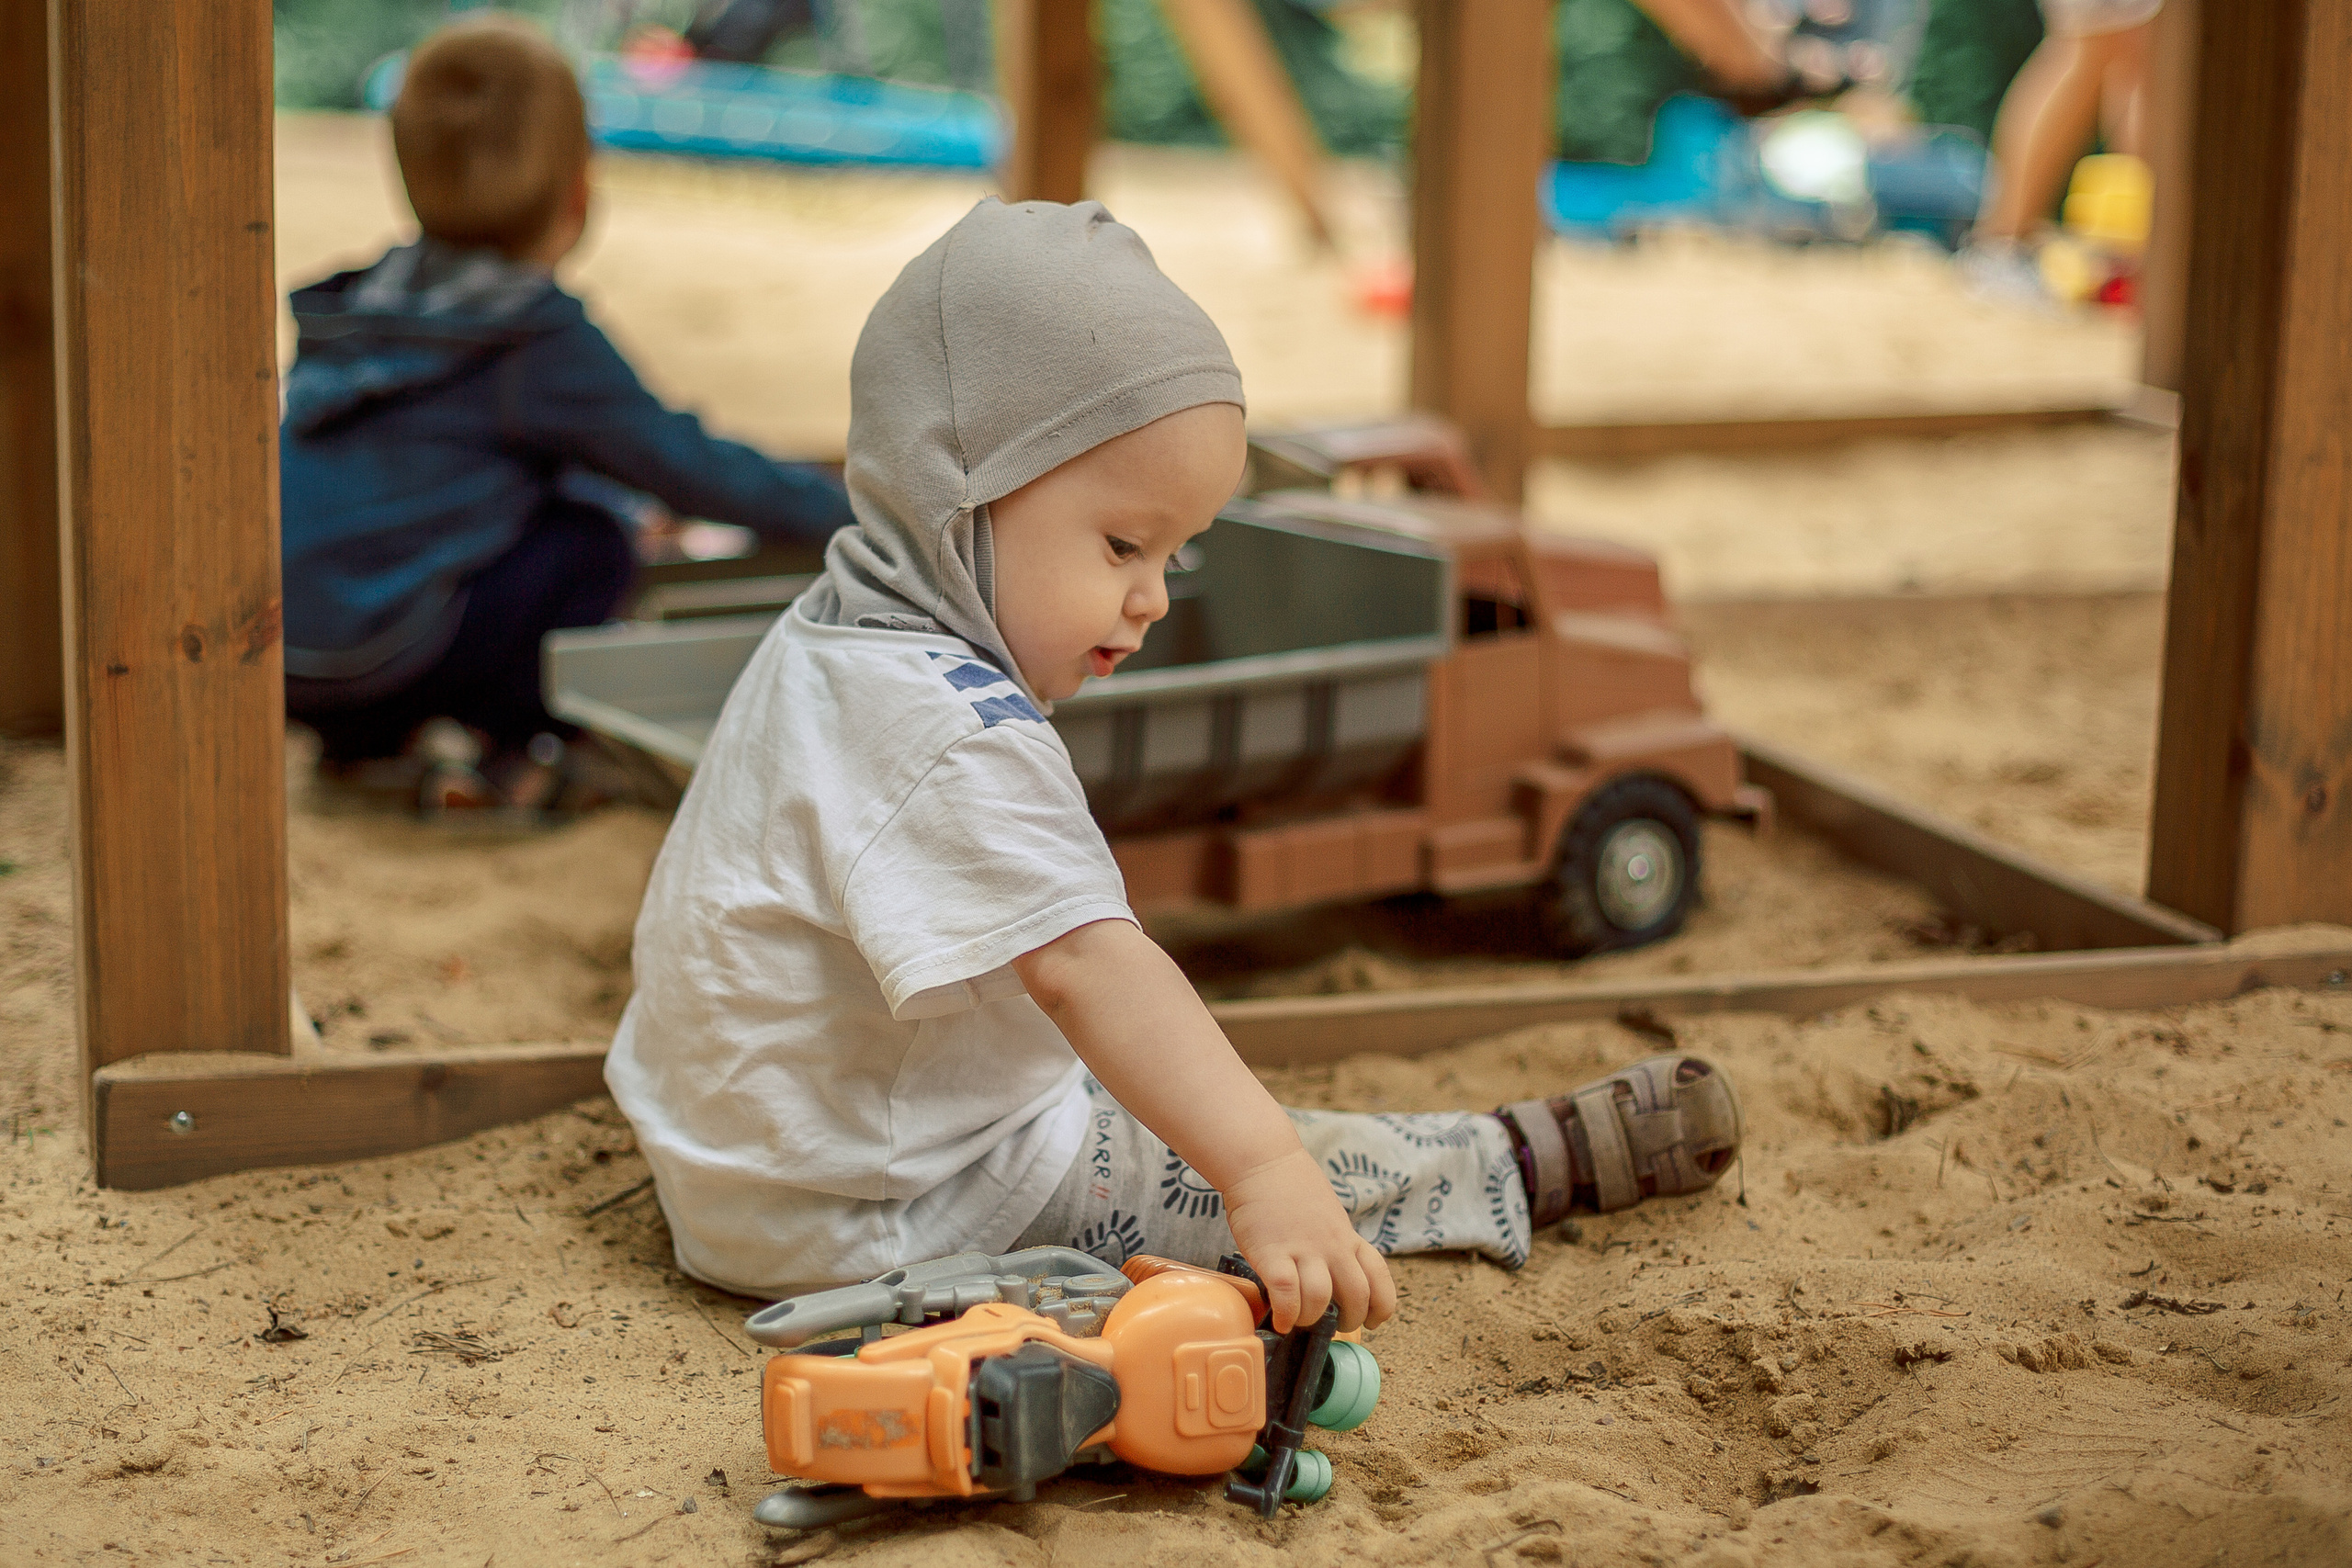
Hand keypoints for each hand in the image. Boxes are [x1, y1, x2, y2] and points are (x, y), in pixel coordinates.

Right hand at [1222, 1148, 1397, 1334]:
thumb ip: (1337, 1245)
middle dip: (1348, 1321)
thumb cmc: (1293, 1189)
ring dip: (1310, 1319)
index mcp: (1349, 1238)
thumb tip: (1336, 1279)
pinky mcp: (1272, 1254)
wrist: (1263, 1162)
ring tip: (1299, 1318)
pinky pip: (1286, 1294)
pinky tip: (1280, 1319)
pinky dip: (1285, 1314)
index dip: (1381, 1308)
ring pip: (1320, 1300)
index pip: (1381, 1279)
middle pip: (1357, 1297)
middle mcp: (1333, 1246)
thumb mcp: (1330, 1216)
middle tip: (1331, 1325)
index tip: (1372, 1321)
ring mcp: (1303, 1250)